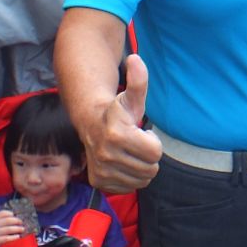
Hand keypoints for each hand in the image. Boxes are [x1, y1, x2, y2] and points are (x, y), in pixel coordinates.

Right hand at [0, 209, 26, 246]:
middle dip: (17, 221)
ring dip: (17, 229)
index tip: (17, 215)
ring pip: (8, 229)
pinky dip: (13, 237)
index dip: (11, 213)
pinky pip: (6, 238)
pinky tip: (18, 237)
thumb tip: (14, 219)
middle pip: (7, 220)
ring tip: (23, 229)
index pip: (2, 213)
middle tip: (22, 222)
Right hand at [81, 54, 161, 191]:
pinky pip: (129, 188)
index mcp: (117, 135)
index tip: (142, 133)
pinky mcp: (99, 182)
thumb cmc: (117, 110)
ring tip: (130, 153)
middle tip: (137, 144)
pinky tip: (123, 163)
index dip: (153, 143)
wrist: (90, 123)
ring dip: (141, 168)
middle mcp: (106, 156)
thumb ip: (138, 80)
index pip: (156, 153)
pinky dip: (130, 178)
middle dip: (148, 156)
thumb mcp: (131, 96)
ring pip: (141, 180)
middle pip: (150, 169)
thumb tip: (135, 59)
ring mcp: (101, 171)